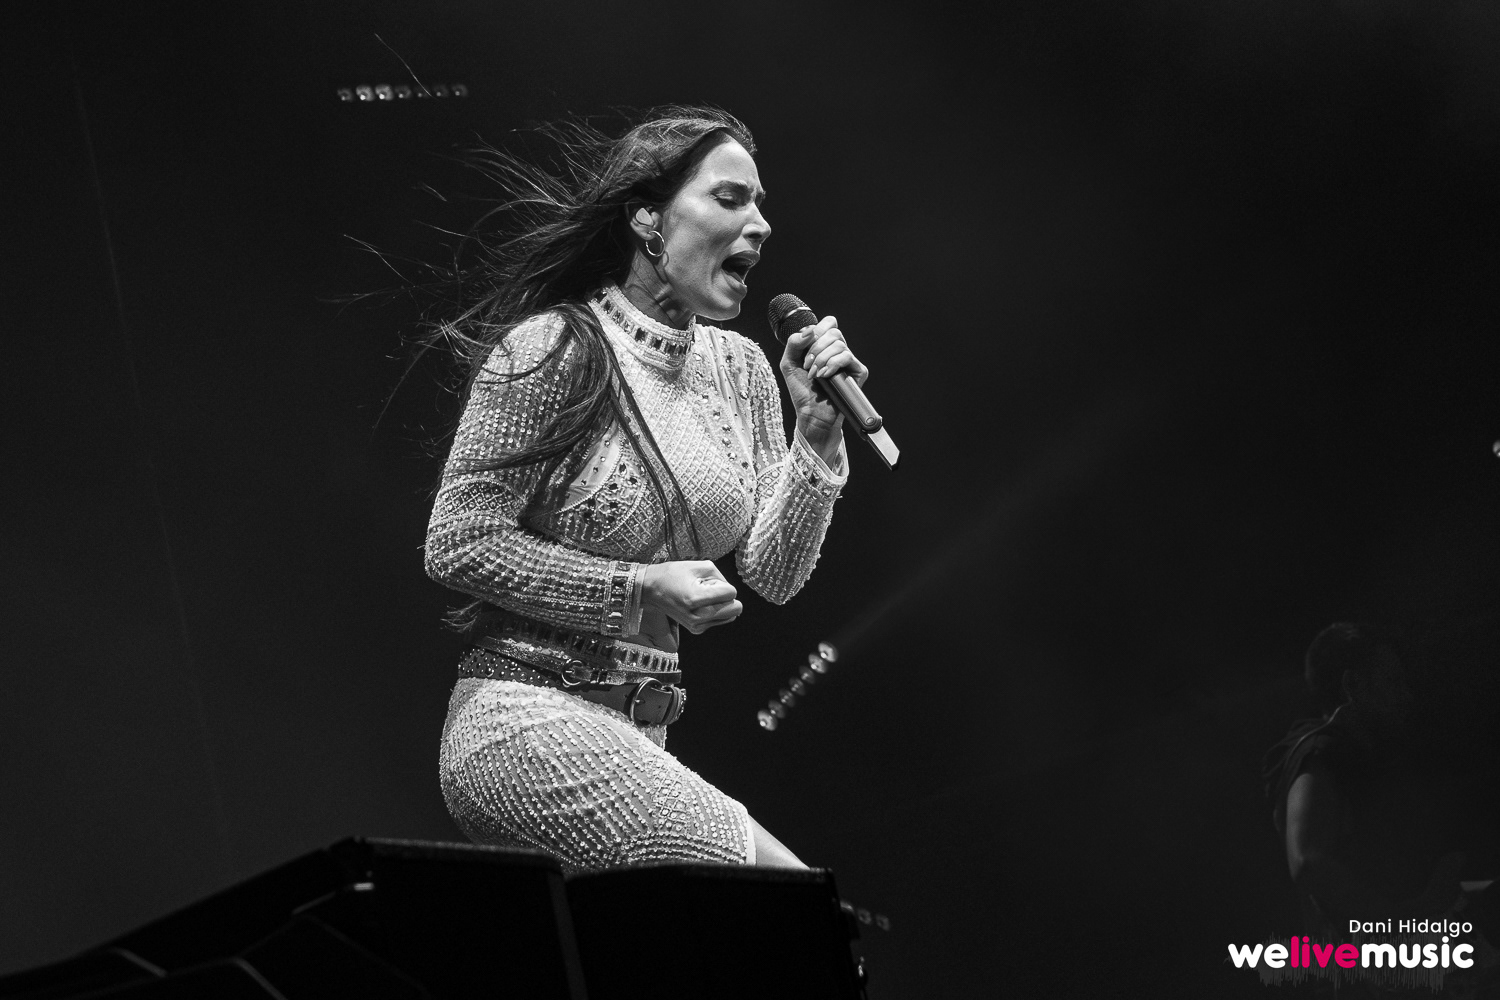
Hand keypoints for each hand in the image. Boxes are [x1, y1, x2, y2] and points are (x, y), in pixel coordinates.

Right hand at [640, 561, 742, 634]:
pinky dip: (715, 612)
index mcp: (696, 598)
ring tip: (703, 598)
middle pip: (735, 609)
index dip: (724, 584)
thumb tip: (730, 591)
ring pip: (730, 616)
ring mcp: (697, 625)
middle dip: (726, 597)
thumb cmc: (672, 575)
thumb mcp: (697, 566)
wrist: (651, 589)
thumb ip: (719, 576)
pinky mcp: (697, 630)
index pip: (731, 593)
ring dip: (721, 605)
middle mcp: (697, 616)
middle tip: (709, 591)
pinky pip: (721, 620)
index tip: (708, 582)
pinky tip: (700, 605)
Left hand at [779, 315, 868, 459]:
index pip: (829, 323)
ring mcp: (849, 361)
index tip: (806, 345)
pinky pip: (847, 356)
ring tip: (814, 375)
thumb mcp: (789, 363)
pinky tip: (825, 376)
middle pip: (833, 331)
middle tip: (807, 365)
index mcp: (825, 345)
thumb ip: (794, 343)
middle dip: (816, 348)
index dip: (818, 329)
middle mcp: (839, 351)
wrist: (811, 413)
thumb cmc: (802, 390)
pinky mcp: (858, 371)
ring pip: (839, 344)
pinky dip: (832, 364)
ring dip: (821, 359)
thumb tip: (809, 329)